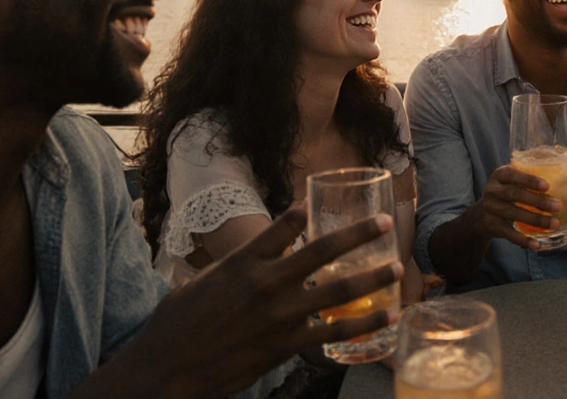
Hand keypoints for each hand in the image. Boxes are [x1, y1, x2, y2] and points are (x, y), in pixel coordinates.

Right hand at [124, 208, 401, 397]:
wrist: (168, 368)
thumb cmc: (175, 326)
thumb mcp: (199, 283)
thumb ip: (230, 269)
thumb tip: (245, 261)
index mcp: (243, 261)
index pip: (282, 226)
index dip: (304, 211)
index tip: (318, 199)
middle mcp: (267, 282)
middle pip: (322, 251)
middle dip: (358, 235)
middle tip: (385, 224)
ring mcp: (280, 314)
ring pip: (338, 291)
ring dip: (372, 277)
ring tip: (397, 268)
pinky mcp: (286, 345)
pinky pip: (334, 332)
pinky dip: (365, 324)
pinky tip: (387, 316)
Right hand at [466, 165, 564, 250]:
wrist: (482, 215)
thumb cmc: (510, 191)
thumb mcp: (520, 178)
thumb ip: (545, 168)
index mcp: (501, 174)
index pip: (513, 174)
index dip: (529, 180)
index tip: (547, 186)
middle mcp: (492, 189)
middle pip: (515, 194)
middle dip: (538, 202)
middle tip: (558, 206)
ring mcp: (490, 208)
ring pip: (514, 214)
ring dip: (536, 220)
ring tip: (555, 224)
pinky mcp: (492, 225)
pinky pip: (508, 234)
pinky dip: (523, 240)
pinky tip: (536, 245)